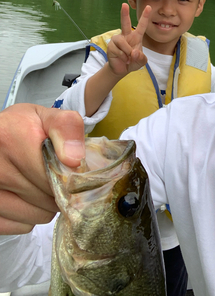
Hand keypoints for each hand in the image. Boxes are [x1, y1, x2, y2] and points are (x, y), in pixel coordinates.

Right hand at [0, 104, 83, 234]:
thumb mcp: (47, 117)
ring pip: (36, 216)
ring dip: (47, 205)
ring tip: (43, 185)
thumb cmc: (23, 126)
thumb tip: (75, 161)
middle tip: (59, 177)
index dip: (69, 176)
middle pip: (46, 197)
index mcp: (12, 139)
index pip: (53, 175)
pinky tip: (28, 196)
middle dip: (60, 190)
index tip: (72, 171)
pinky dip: (30, 216)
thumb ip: (67, 128)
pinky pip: (20, 225)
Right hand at [107, 3, 150, 77]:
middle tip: (124, 4)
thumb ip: (141, 58)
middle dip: (124, 14)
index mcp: (136, 37)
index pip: (141, 25)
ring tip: (128, 58)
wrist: (121, 69)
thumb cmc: (133, 62)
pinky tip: (123, 59)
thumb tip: (134, 52)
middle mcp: (126, 36)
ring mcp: (117, 40)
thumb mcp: (141, 61)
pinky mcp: (111, 46)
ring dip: (127, 52)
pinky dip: (122, 57)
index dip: (145, 16)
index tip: (149, 7)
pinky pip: (118, 50)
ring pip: (122, 42)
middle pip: (125, 23)